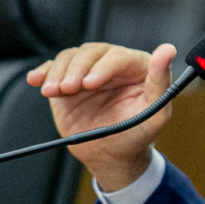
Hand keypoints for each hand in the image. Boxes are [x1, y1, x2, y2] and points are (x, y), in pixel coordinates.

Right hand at [26, 42, 176, 190]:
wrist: (110, 154)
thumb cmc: (136, 134)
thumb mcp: (156, 113)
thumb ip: (161, 81)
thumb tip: (168, 49)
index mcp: (137, 66)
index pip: (118, 57)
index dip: (103, 67)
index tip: (90, 84)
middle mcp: (112, 63)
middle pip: (91, 52)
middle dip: (76, 69)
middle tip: (67, 89)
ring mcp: (88, 70)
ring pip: (70, 57)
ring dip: (58, 71)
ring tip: (53, 90)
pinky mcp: (67, 79)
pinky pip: (53, 68)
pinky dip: (43, 73)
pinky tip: (36, 80)